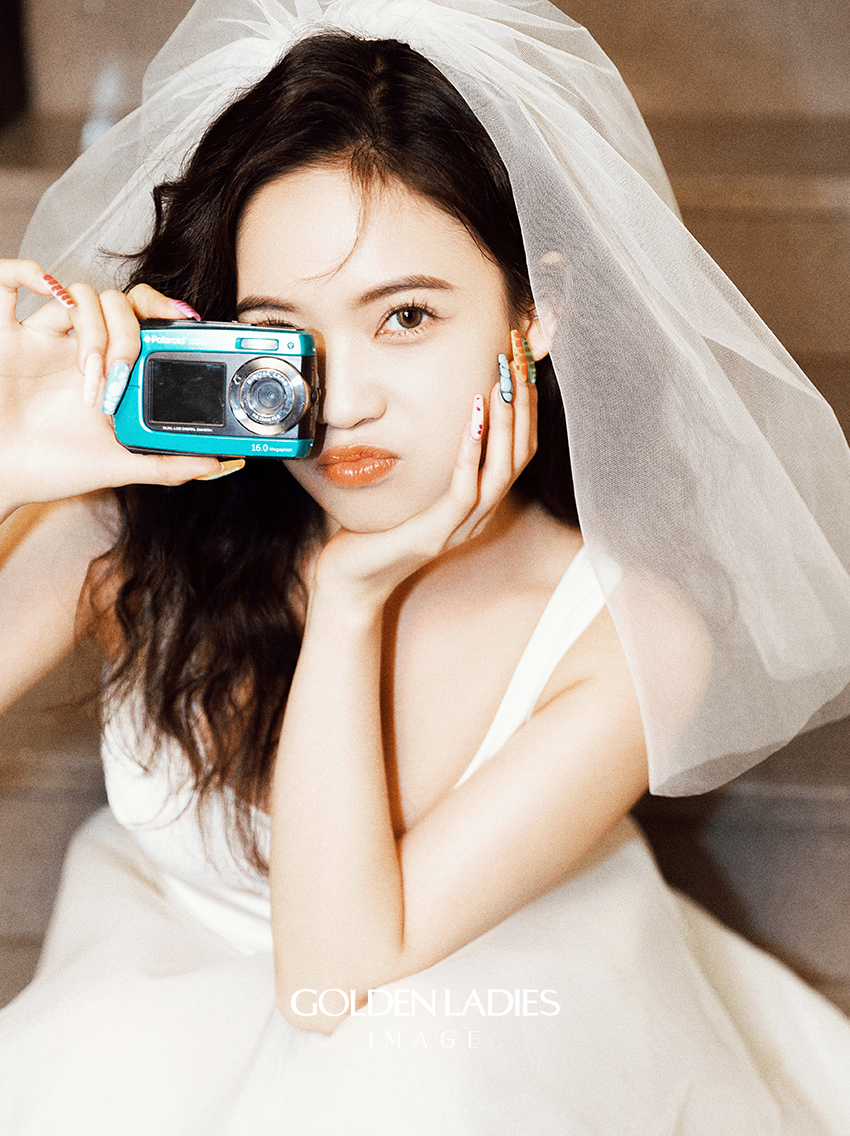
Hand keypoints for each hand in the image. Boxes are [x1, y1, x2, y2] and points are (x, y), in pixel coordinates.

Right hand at [0, 261, 221, 514]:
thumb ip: (165, 464)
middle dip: (127, 332)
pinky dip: (24, 270)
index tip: (185, 321)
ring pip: (79, 295)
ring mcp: (42, 338)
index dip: (163, 309)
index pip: (142, 318)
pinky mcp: (3, 337)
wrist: (3, 479)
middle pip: (116, 302)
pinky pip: (6, 281)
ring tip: (89, 377)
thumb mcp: (117, 467)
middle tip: (123, 372)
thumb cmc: (52, 469)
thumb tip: (215, 463)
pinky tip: (43, 286)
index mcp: (108, 369)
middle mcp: (79, 346)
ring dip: (92, 330)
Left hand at [312, 373, 536, 610]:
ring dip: (506, 422)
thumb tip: (431, 404)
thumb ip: (430, 454)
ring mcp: (462, 527)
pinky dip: (473, 451)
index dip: (526, 405)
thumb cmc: (377, 529)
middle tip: (518, 358)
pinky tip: (473, 417)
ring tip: (502, 381)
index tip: (520, 361)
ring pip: (502, 471)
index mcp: (479, 501)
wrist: (351, 581)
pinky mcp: (438, 535)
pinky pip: (466, 490)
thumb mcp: (411, 484)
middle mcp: (480, 514)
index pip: (519, 448)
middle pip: (520, 454)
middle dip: (524, 403)